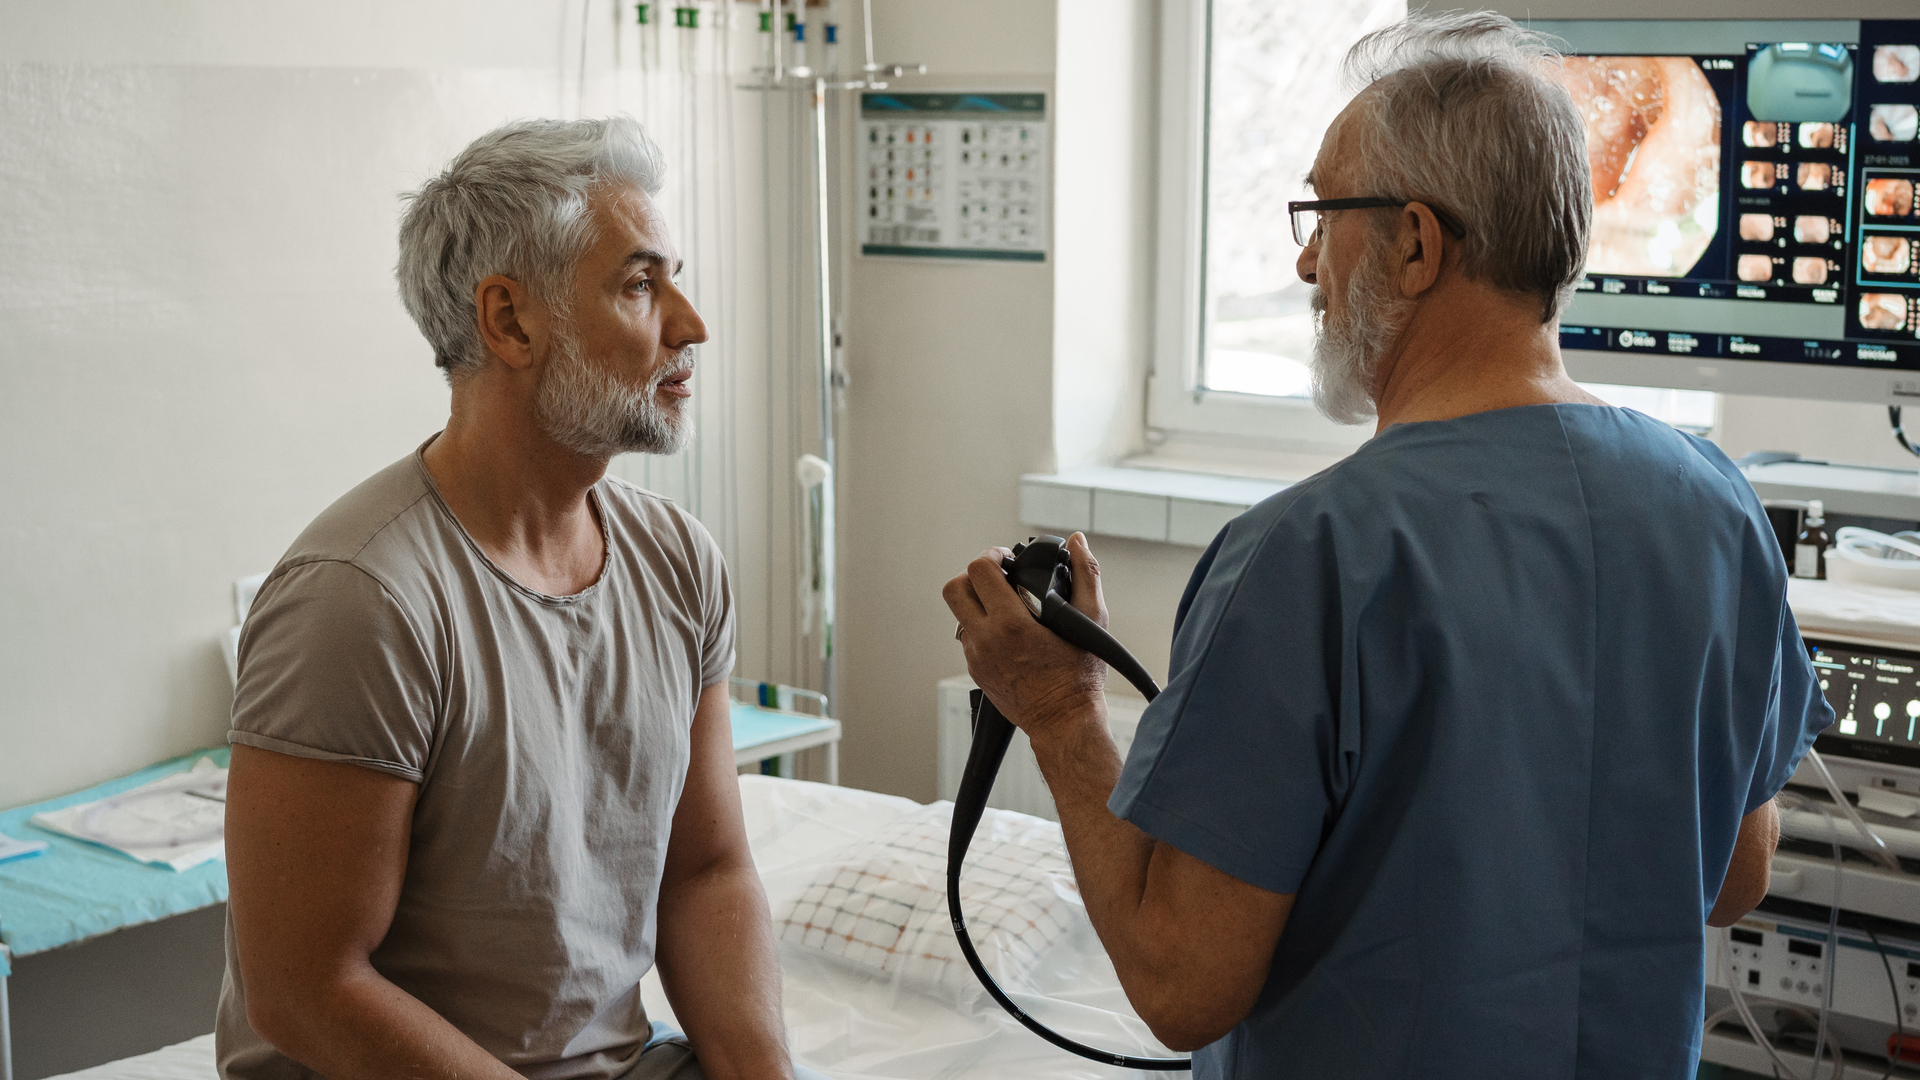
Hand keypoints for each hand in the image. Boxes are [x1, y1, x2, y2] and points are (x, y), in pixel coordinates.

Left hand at [942, 532, 1107, 736]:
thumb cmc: (1079, 677)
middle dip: (973, 575)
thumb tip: (1078, 541)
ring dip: (978, 602)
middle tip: (998, 577)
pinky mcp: (976, 671)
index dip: (992, 555)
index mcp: (1010, 623)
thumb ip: (1087, 574)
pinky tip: (1009, 632)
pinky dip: (983, 627)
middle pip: (954, 588)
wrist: (1064, 722)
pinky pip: (968, 637)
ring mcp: (976, 657)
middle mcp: (985, 640)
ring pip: (959, 614)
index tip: (1007, 559)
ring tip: (1006, 604)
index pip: (978, 570)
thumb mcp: (1092, 620)